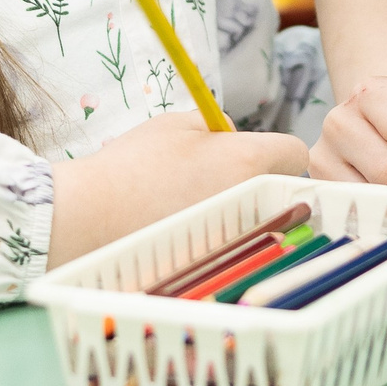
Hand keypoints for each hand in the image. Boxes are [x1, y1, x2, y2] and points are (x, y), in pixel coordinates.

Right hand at [46, 112, 308, 265]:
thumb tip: (232, 136)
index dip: (276, 150)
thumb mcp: (177, 124)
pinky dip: (219, 235)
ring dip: (240, 209)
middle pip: (280, 189)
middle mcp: (252, 201)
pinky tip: (185, 228)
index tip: (254, 154)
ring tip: (196, 203)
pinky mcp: (219, 261)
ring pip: (259, 218)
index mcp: (247, 161)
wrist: (91, 216)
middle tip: (220, 178)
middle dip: (260, 181)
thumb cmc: (133, 163)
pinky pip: (235, 243)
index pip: (295, 153)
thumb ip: (215, 125)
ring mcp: (238, 237)